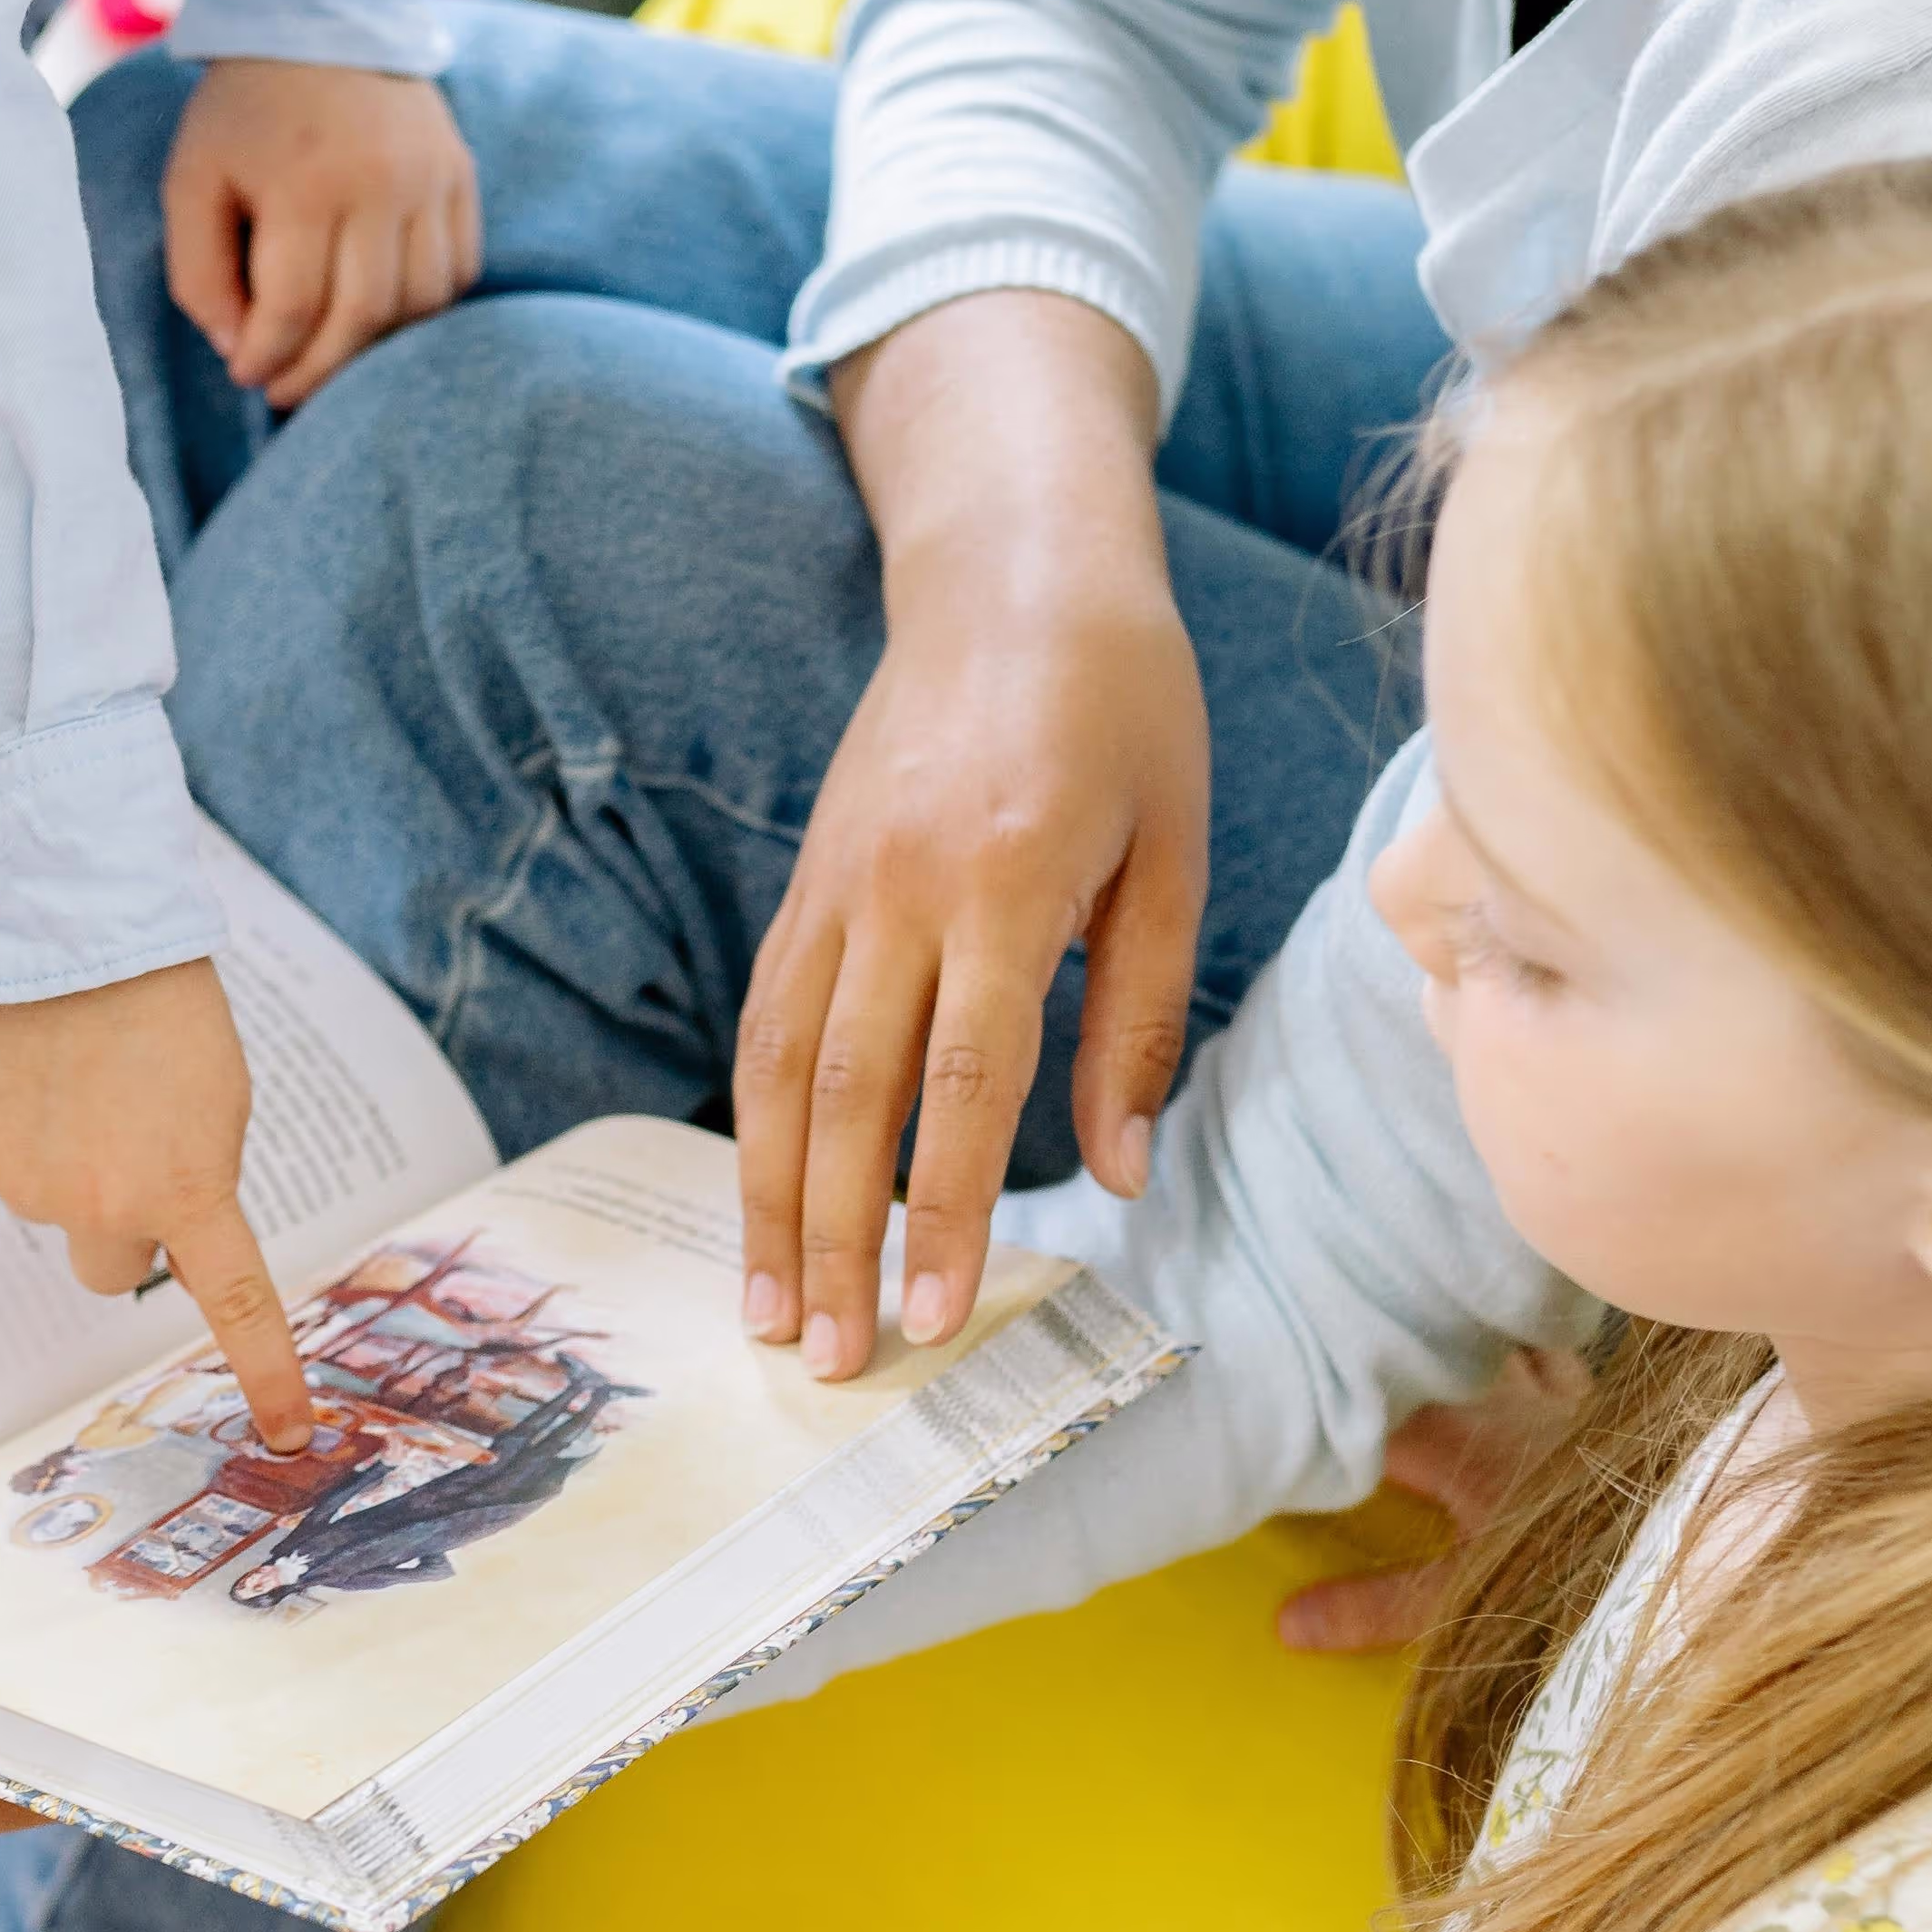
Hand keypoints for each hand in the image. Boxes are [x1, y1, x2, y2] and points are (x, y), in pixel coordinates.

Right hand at [0, 960, 312, 1446]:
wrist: (59, 917)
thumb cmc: (156, 996)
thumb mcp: (216, 1091)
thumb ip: (194, 1173)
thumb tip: (161, 1239)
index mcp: (185, 1186)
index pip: (235, 1300)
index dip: (266, 1371)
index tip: (291, 1437)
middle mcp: (100, 1205)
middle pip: (111, 1267)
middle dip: (116, 1225)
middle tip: (117, 1136)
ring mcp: (20, 1181)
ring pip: (43, 1198)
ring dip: (55, 1150)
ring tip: (65, 1058)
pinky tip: (12, 1052)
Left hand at [163, 58, 480, 411]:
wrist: (321, 16)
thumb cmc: (243, 112)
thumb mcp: (191, 180)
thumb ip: (199, 273)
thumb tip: (237, 349)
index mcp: (303, 183)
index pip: (294, 308)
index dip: (266, 358)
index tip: (244, 374)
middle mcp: (380, 184)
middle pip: (363, 317)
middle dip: (319, 371)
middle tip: (285, 392)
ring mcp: (431, 179)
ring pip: (420, 303)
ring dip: (375, 346)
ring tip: (331, 355)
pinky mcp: (461, 174)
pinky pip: (458, 270)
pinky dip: (422, 307)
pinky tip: (379, 313)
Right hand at [740, 294, 1195, 1379]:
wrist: (1015, 571)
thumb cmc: (1126, 710)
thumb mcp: (1174, 851)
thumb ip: (1139, 1015)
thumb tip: (1123, 1175)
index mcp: (1003, 880)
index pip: (963, 1080)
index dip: (943, 1207)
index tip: (933, 1315)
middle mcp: (898, 885)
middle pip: (847, 1090)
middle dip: (831, 1236)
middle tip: (826, 1360)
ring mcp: (839, 878)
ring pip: (780, 1060)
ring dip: (768, 1193)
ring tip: (763, 1309)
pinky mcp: (812, 872)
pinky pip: (769, 1009)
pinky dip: (757, 1111)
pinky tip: (760, 1189)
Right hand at [1276, 1348, 1594, 1653]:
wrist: (1692, 1538)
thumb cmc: (1572, 1573)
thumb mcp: (1466, 1599)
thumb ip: (1377, 1607)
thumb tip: (1283, 1624)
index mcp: (1441, 1435)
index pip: (1349, 1397)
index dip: (1303, 1392)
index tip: (1267, 1393)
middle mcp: (1482, 1392)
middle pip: (1404, 1351)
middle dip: (1363, 1350)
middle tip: (1319, 1354)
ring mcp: (1538, 1384)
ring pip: (1466, 1336)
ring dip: (1431, 1335)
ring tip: (1394, 1332)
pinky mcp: (1583, 1393)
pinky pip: (1532, 1344)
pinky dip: (1507, 1340)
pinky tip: (1499, 1347)